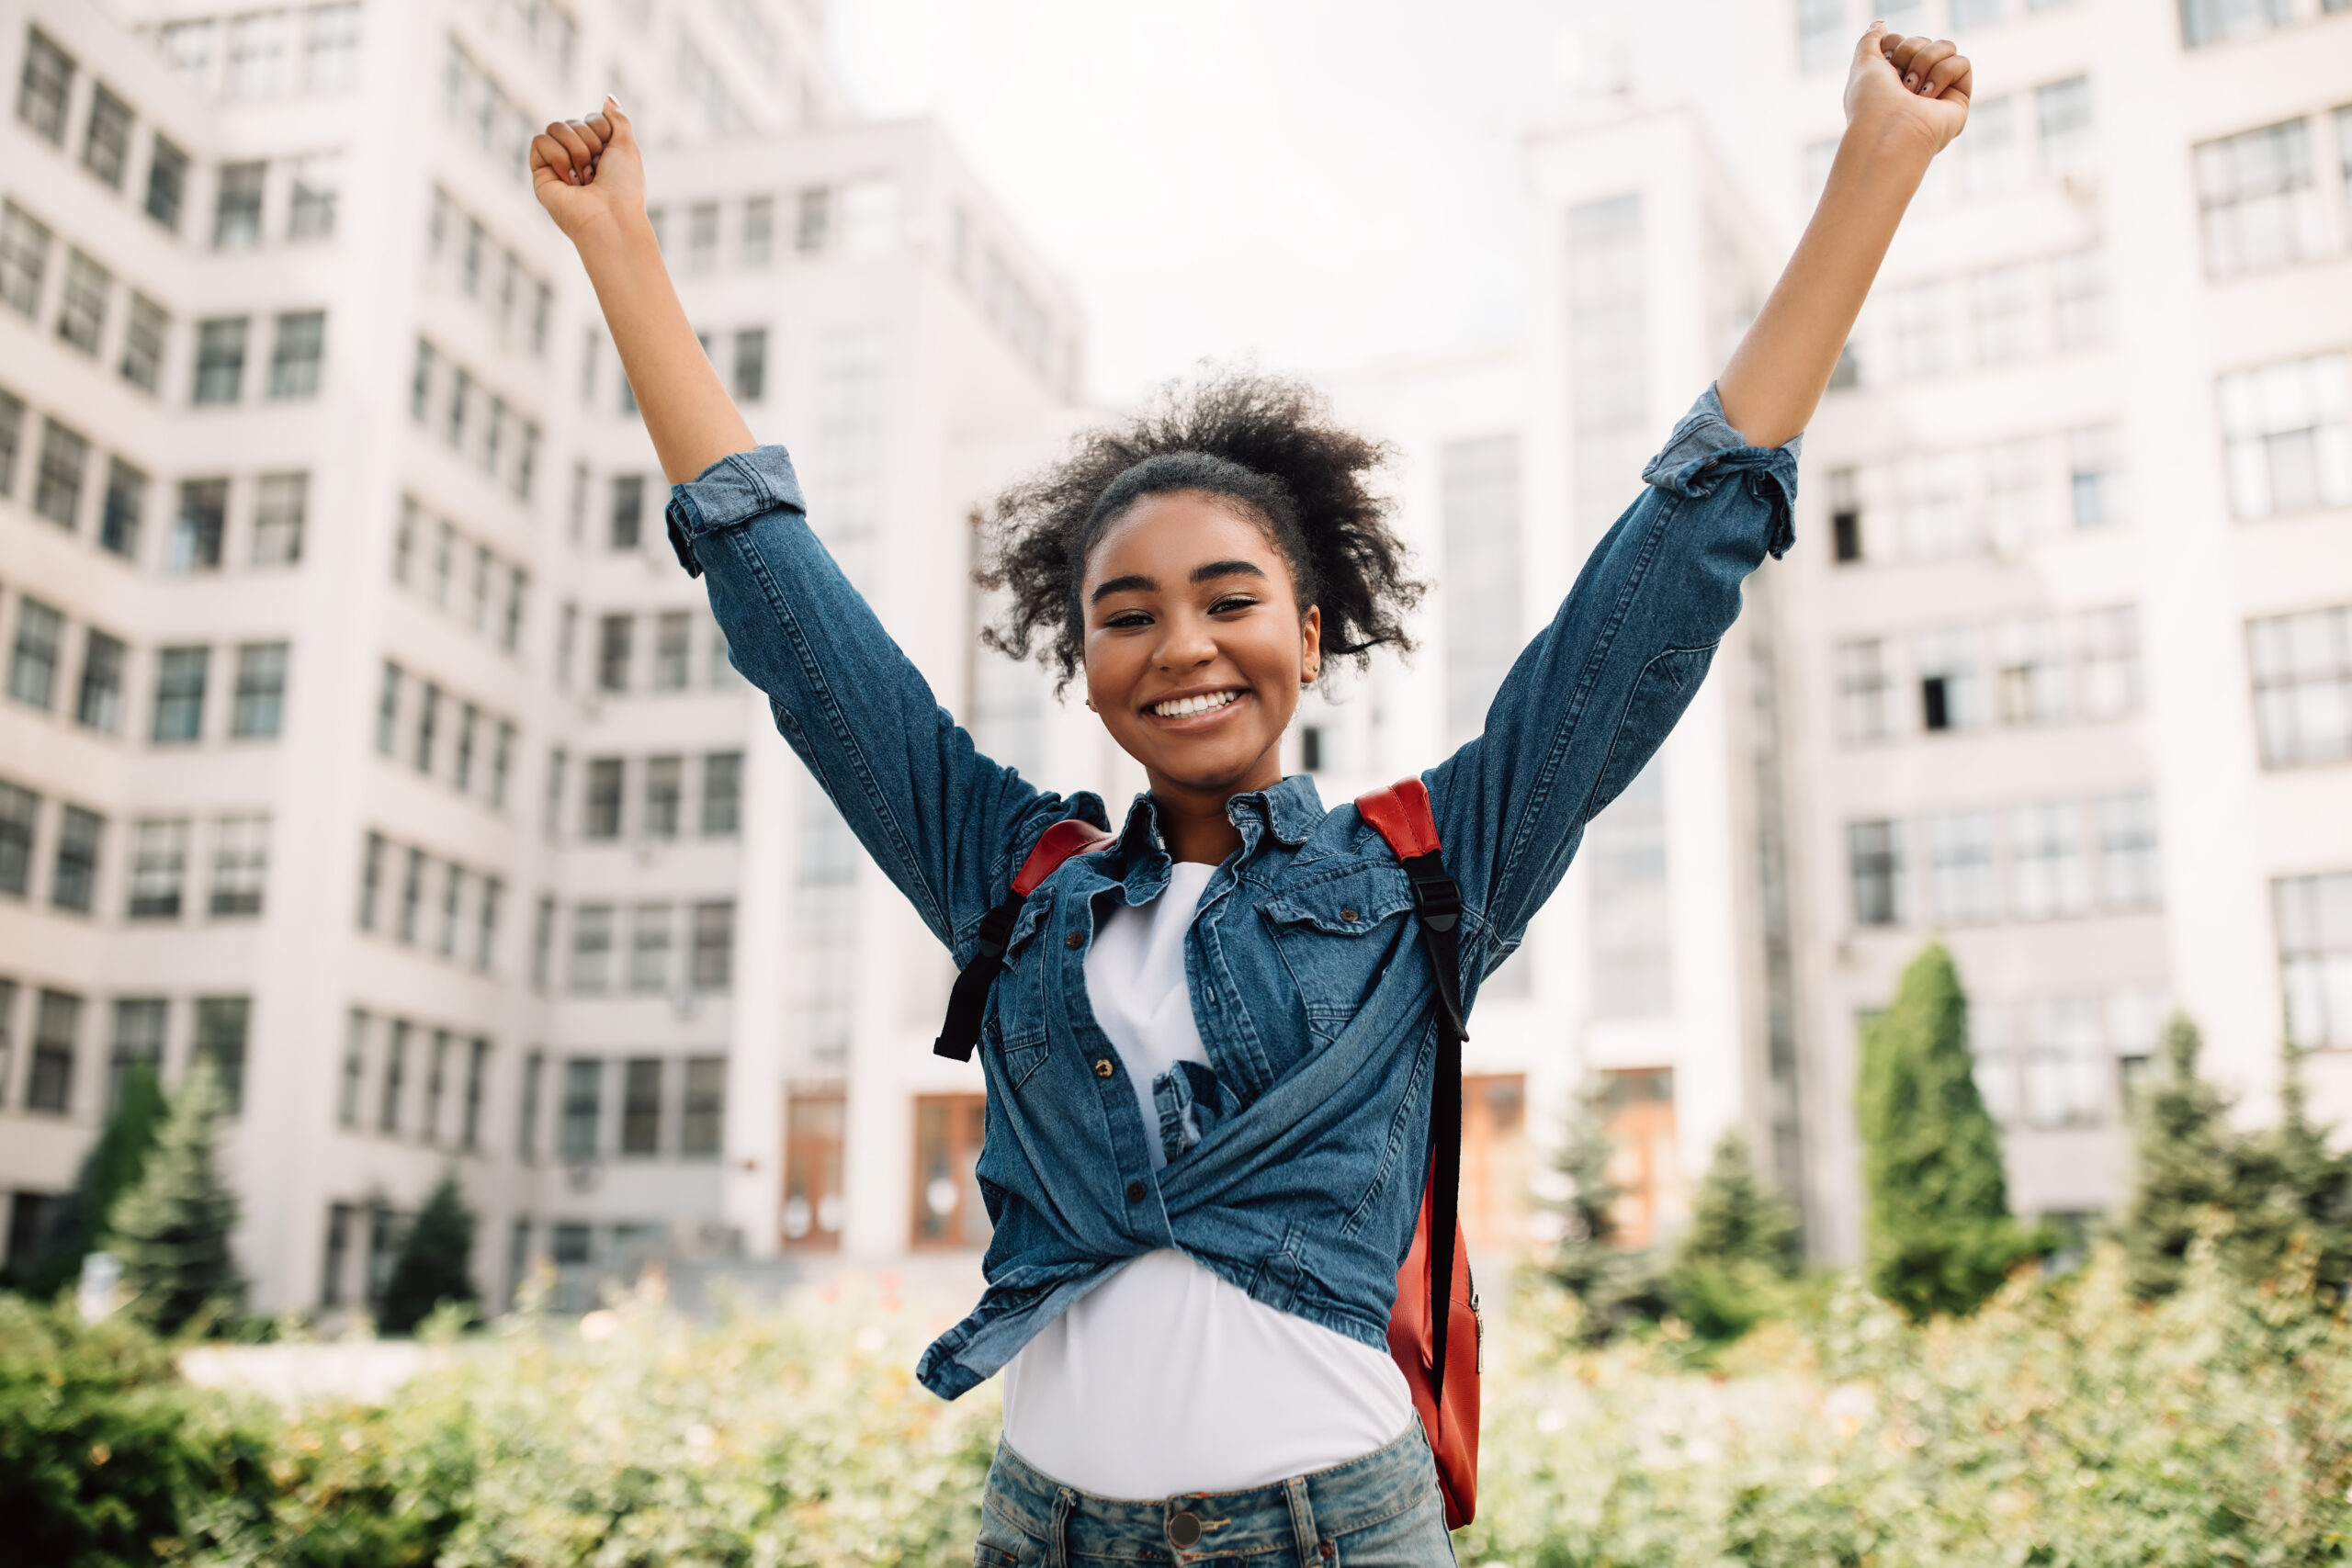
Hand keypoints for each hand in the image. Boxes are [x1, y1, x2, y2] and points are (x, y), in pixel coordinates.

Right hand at [530, 97, 644, 243]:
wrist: (609, 217)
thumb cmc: (623, 187)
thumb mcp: (627, 146)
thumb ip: (618, 119)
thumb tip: (608, 99)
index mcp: (598, 151)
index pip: (590, 119)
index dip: (600, 130)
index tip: (609, 153)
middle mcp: (577, 157)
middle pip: (572, 122)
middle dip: (588, 142)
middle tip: (596, 170)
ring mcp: (558, 165)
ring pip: (555, 127)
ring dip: (575, 150)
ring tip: (584, 178)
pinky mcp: (541, 173)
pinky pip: (539, 141)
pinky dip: (557, 156)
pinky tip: (569, 180)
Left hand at [1843, 23, 1970, 155]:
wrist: (1889, 132)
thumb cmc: (1872, 102)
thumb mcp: (1863, 63)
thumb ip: (1870, 40)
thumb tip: (1881, 25)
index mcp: (1890, 80)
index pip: (1902, 41)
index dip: (1895, 44)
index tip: (1885, 61)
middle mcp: (1914, 85)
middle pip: (1923, 40)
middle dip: (1910, 53)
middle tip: (1900, 82)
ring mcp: (1937, 92)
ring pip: (1946, 46)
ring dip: (1926, 63)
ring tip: (1914, 92)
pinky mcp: (1958, 99)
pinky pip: (1962, 63)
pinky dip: (1944, 75)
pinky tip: (1930, 99)